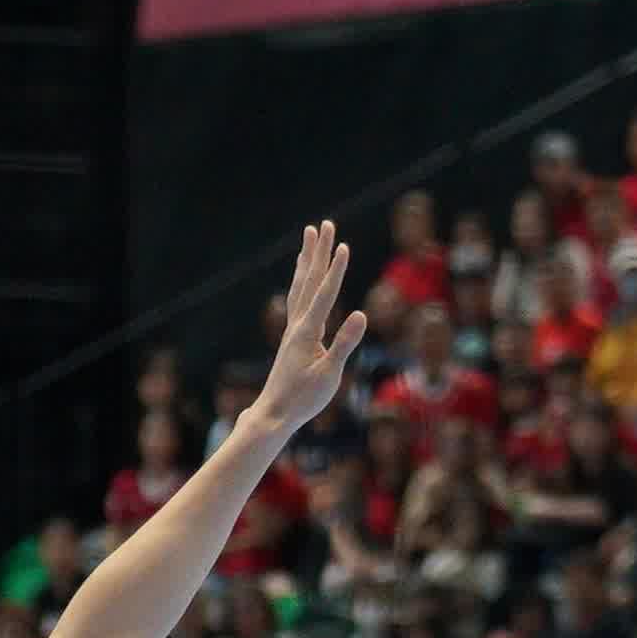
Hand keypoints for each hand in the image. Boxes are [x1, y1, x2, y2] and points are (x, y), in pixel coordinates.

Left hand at [238, 220, 370, 440]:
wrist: (275, 412)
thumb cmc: (304, 397)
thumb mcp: (329, 373)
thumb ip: (345, 343)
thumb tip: (361, 314)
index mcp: (307, 332)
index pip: (325, 294)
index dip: (336, 270)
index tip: (344, 246)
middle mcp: (297, 324)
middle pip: (310, 280)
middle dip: (319, 252)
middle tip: (325, 225)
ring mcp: (293, 328)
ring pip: (301, 285)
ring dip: (307, 259)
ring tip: (311, 236)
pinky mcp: (293, 336)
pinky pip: (297, 298)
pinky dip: (301, 280)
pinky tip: (303, 274)